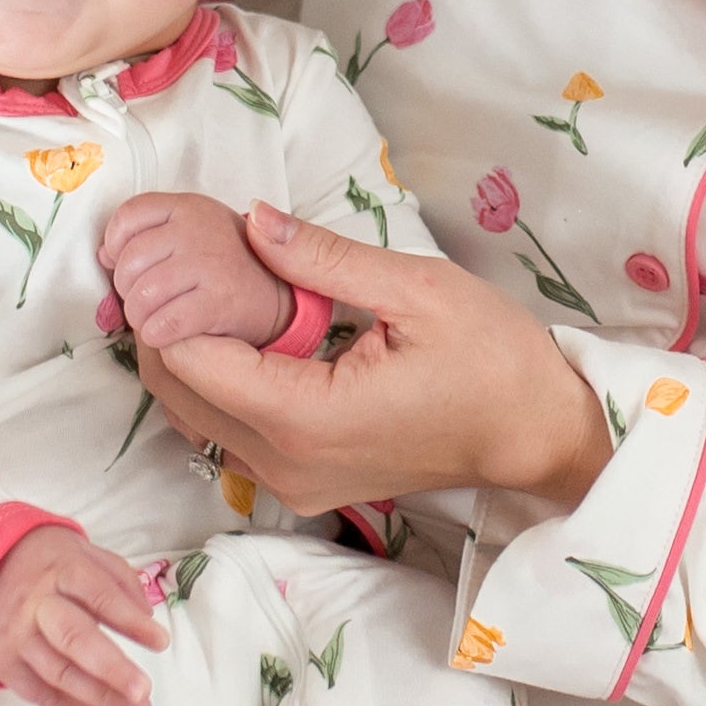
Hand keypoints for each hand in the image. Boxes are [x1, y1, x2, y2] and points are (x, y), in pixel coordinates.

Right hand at [0, 524, 170, 705]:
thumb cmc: (48, 565)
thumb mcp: (85, 554)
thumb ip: (119, 580)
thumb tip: (146, 617)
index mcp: (62, 570)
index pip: (100, 596)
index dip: (130, 621)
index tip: (161, 642)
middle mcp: (35, 604)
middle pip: (74, 639)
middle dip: (111, 668)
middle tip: (143, 691)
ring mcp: (14, 636)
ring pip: (58, 672)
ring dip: (99, 696)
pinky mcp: (0, 662)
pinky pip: (36, 692)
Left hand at [98, 190, 295, 353]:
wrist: (280, 298)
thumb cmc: (225, 267)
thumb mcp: (189, 236)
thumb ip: (147, 238)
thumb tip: (102, 255)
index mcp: (188, 206)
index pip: (128, 216)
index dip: (115, 245)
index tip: (126, 265)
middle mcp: (198, 228)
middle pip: (129, 262)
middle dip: (128, 290)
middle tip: (145, 301)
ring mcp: (209, 263)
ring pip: (141, 296)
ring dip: (139, 318)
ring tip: (154, 320)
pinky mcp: (219, 300)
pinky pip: (163, 323)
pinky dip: (156, 335)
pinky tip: (166, 335)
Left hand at [138, 203, 613, 516]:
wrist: (536, 433)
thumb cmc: (493, 360)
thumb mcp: (417, 288)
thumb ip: (323, 258)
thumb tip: (251, 220)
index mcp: (306, 416)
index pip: (190, 359)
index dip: (172, 303)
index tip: (188, 253)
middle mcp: (285, 462)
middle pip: (178, 393)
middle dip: (169, 326)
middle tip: (191, 264)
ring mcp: (292, 483)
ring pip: (195, 419)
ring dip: (190, 358)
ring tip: (217, 297)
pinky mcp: (304, 486)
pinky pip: (229, 436)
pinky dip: (219, 388)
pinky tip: (249, 341)